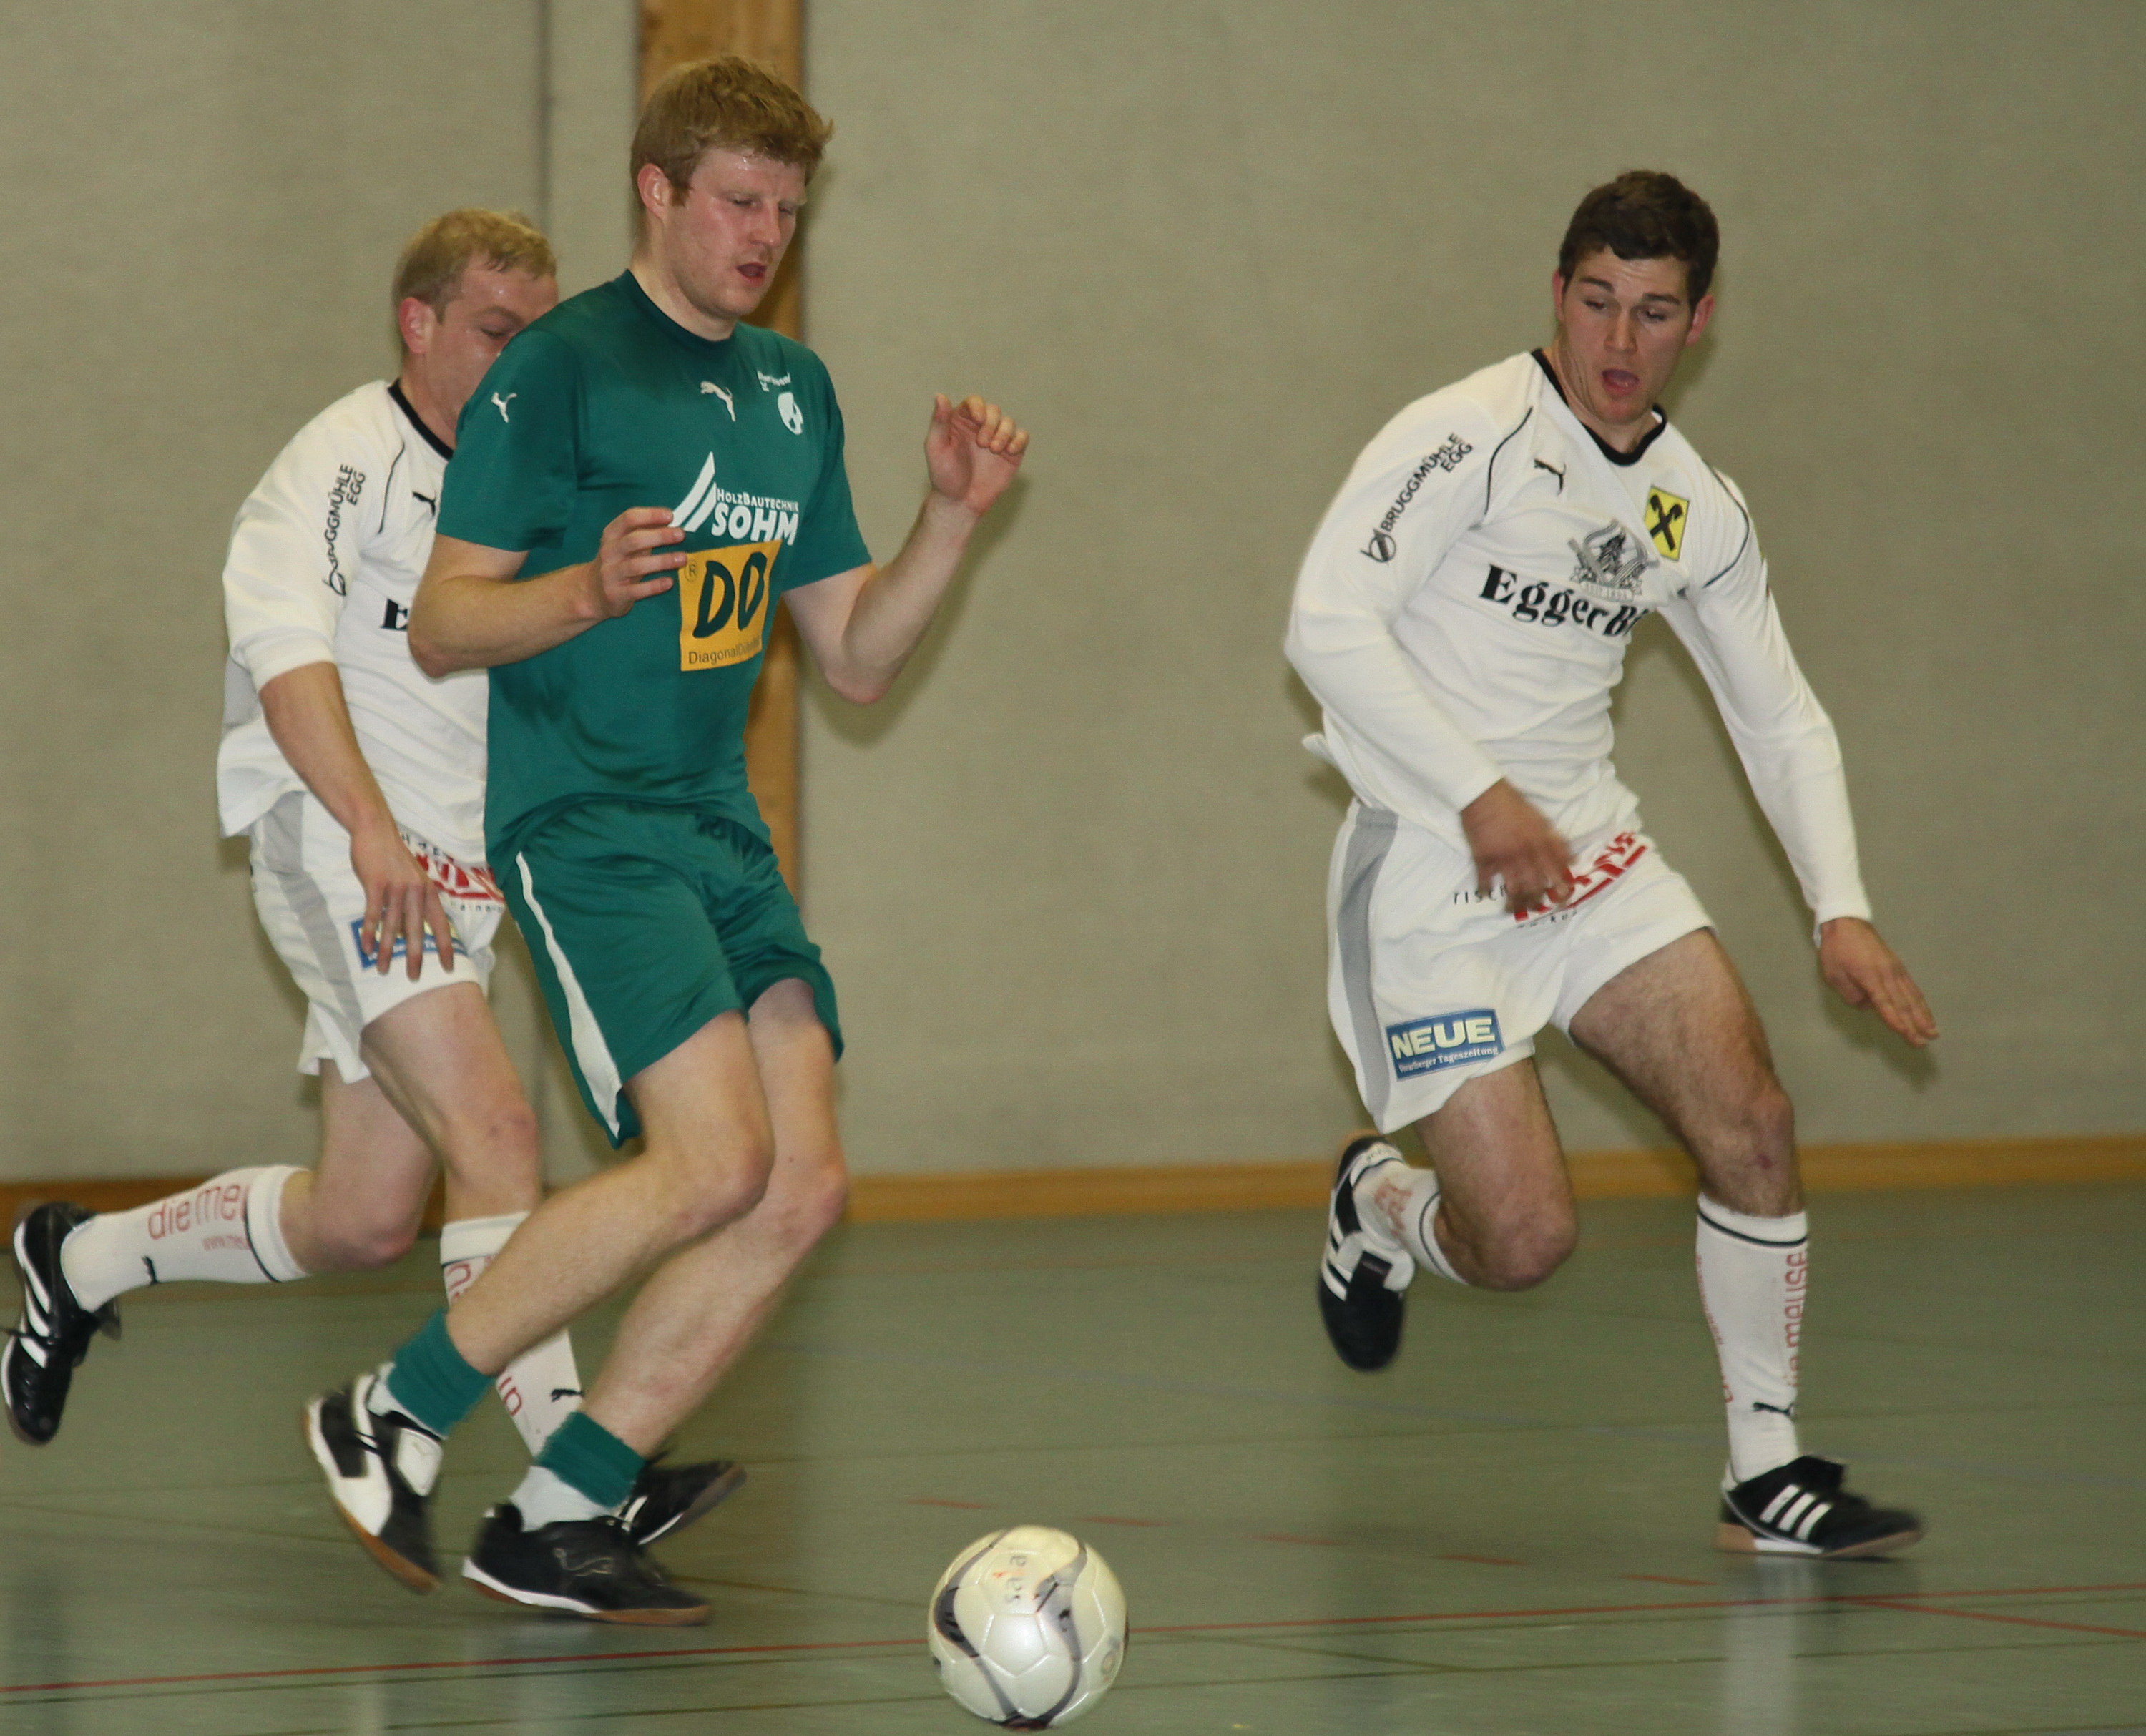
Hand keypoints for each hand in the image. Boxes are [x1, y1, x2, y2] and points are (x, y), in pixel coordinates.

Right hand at [351, 821, 455, 981]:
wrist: (376, 830)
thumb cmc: (393, 858)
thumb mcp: (412, 879)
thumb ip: (414, 904)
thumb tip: (409, 932)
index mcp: (428, 891)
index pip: (441, 924)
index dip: (445, 946)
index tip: (448, 967)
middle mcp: (416, 891)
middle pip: (418, 931)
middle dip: (416, 956)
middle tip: (414, 978)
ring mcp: (397, 888)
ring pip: (393, 927)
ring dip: (388, 951)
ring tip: (383, 970)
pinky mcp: (377, 885)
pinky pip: (373, 915)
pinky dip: (369, 933)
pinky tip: (366, 948)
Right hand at [585, 507, 684, 618]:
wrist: (593, 593)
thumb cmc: (618, 563)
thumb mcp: (625, 545)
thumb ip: (644, 532)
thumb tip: (670, 519)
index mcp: (611, 535)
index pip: (628, 518)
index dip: (650, 515)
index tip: (670, 515)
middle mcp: (608, 552)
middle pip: (633, 541)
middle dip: (659, 536)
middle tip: (681, 534)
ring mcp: (610, 574)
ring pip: (636, 565)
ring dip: (662, 561)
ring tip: (682, 558)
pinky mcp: (615, 595)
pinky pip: (637, 590)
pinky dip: (654, 586)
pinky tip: (669, 582)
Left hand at [925, 394, 1028, 516]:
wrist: (960, 503)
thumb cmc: (944, 476)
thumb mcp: (936, 448)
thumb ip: (939, 422)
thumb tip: (939, 395)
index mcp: (961, 422)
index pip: (974, 402)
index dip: (978, 407)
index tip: (978, 420)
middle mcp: (980, 427)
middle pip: (993, 411)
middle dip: (991, 424)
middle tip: (983, 444)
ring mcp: (996, 439)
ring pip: (1009, 422)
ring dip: (1004, 433)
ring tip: (994, 450)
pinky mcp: (1011, 453)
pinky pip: (1022, 437)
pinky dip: (1019, 440)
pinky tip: (1010, 451)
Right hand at [1460, 781, 1574, 915]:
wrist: (1483, 793)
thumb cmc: (1513, 805)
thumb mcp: (1541, 820)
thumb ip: (1557, 841)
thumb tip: (1572, 860)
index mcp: (1541, 842)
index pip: (1556, 870)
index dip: (1561, 887)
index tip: (1563, 899)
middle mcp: (1524, 852)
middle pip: (1534, 884)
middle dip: (1535, 901)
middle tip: (1534, 909)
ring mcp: (1503, 856)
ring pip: (1512, 887)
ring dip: (1512, 902)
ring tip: (1510, 910)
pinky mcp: (1482, 857)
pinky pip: (1484, 879)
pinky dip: (1484, 889)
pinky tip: (1484, 895)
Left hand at [1819, 917, 1937, 1046]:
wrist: (1847, 923)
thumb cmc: (1837, 950)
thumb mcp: (1834, 975)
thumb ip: (1851, 994)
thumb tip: (1868, 1006)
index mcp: (1871, 978)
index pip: (1886, 1005)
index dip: (1897, 1022)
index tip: (1908, 1036)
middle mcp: (1888, 975)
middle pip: (1904, 1004)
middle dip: (1915, 1025)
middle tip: (1924, 1042)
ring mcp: (1896, 970)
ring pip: (1913, 996)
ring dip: (1923, 1015)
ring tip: (1933, 1032)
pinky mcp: (1898, 967)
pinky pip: (1912, 987)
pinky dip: (1920, 1001)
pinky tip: (1925, 1011)